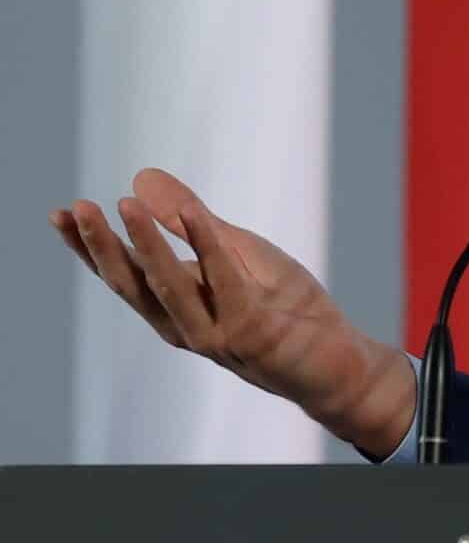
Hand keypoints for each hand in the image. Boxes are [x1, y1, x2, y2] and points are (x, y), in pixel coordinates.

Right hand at [49, 168, 416, 457]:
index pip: (122, 275)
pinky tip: (193, 214)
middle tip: (74, 209)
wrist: (335, 362)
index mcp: (175, 309)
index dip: (88, 247)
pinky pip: (225, 282)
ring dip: (146, 245)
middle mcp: (184, 327)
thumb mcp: (236, 252)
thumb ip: (190, 220)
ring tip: (125, 205)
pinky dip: (208, 245)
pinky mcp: (251, 332)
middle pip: (132, 285)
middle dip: (101, 247)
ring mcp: (215, 334)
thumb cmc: (285, 307)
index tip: (58, 214)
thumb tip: (140, 179)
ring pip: (169, 287)